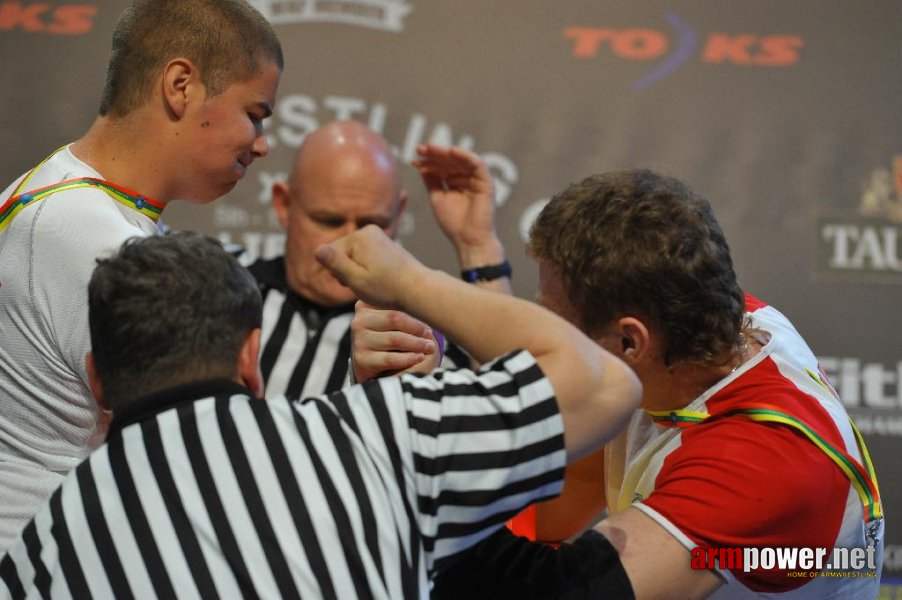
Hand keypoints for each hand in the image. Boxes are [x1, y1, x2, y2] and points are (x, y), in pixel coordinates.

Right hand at [314, 225, 423, 308]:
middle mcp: (369, 231)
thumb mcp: (356, 279)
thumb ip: (335, 263)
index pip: (330, 254)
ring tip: (374, 283)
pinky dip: (369, 269)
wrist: (418, 289)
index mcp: (359, 236)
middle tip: (365, 285)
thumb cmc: (387, 288)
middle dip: (348, 271)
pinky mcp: (385, 244)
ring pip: (354, 256)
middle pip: (342, 253)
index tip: (354, 283)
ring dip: (358, 271)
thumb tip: (317, 249)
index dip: (338, 273)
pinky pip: (366, 256)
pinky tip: (380, 279)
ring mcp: (379, 236)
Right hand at [350, 302, 442, 381]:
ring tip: (429, 347)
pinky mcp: (361, 360)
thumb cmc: (390, 336)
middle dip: (417, 327)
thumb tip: (429, 298)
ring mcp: (358, 340)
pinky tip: (420, 357)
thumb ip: (404, 307)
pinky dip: (408, 358)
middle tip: (431, 334)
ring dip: (416, 344)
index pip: (394, 302)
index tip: (431, 316)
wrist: (374, 366)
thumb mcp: (394, 319)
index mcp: (366, 304)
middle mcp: (359, 320)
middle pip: (394, 319)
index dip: (415, 310)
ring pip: (394, 339)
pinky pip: (390, 359)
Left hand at [413, 144, 502, 265]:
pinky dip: (465, 156)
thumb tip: (421, 166)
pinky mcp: (487, 182)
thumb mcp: (437, 198)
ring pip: (462, 160)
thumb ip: (432, 181)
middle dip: (435, 154)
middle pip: (451, 161)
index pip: (442, 167)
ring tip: (430, 149)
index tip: (414, 159)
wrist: (468, 240)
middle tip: (420, 149)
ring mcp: (478, 180)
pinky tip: (451, 151)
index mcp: (457, 183)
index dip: (428, 162)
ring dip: (446, 153)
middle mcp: (468, 179)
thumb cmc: (454, 223)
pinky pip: (477, 164)